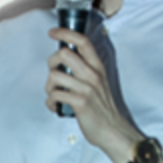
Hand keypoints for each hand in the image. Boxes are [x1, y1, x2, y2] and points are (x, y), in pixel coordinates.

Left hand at [46, 26, 137, 160]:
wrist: (113, 131)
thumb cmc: (103, 107)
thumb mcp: (99, 83)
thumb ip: (85, 70)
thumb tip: (64, 59)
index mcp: (98, 67)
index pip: (83, 41)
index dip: (65, 33)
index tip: (52, 32)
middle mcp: (93, 75)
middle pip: (64, 54)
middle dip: (51, 62)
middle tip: (54, 74)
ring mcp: (87, 88)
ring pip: (54, 75)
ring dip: (48, 86)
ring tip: (54, 94)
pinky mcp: (80, 102)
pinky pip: (54, 95)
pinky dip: (50, 102)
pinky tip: (55, 106)